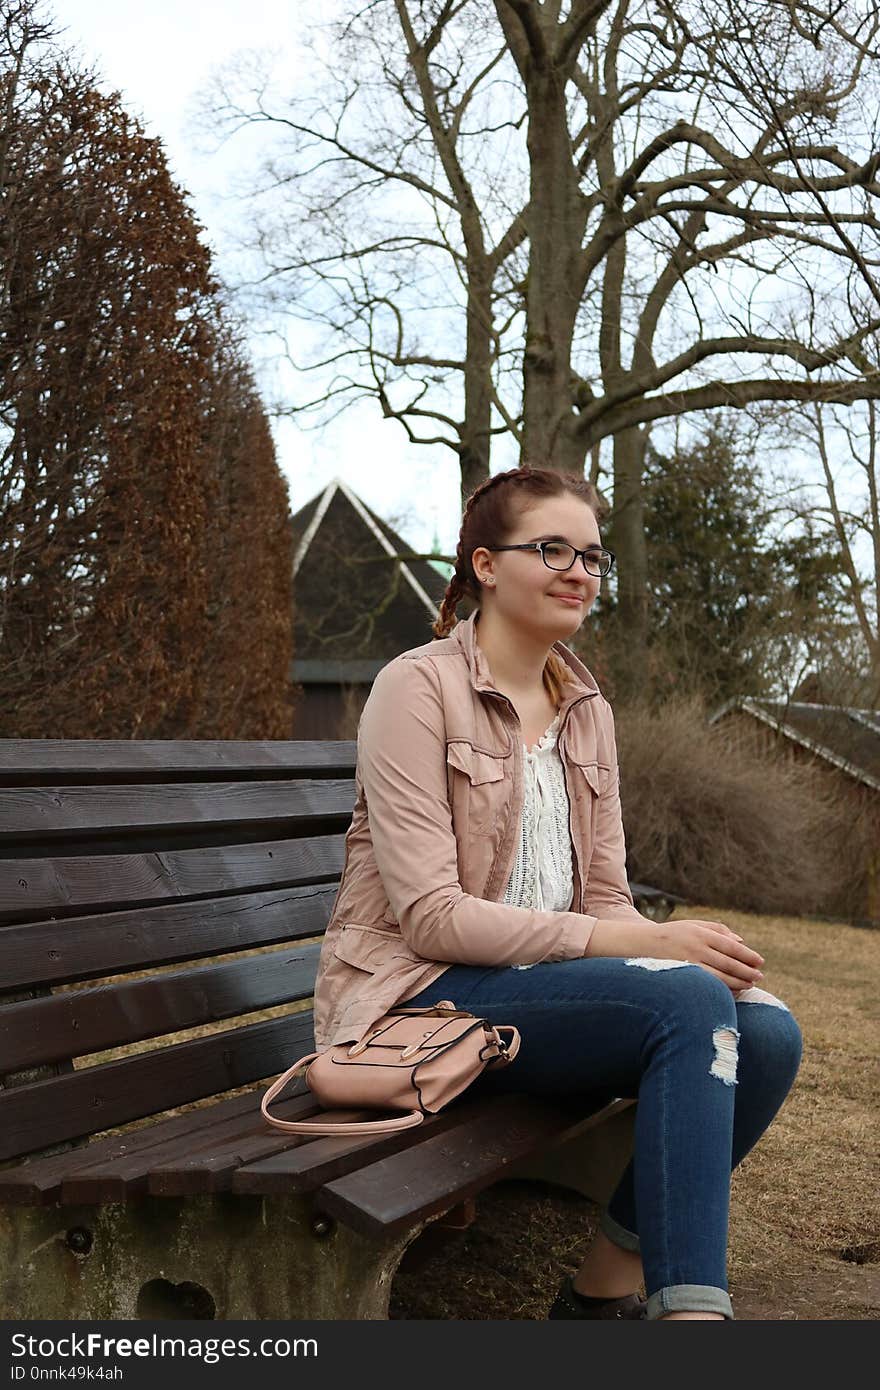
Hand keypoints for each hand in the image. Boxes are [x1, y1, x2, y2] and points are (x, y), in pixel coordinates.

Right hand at [649, 918, 764, 992]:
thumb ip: (718, 929)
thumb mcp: (693, 925)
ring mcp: (688, 964)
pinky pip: (708, 985)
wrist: (640, 944)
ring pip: (720, 977)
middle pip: (728, 963)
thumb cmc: (672, 934)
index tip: (760, 962)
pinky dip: (723, 989)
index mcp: (700, 933)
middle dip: (746, 971)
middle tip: (759, 977)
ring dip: (738, 983)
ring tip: (750, 985)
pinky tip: (732, 991)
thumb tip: (741, 940)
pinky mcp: (683, 977)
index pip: (731, 946)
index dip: (748, 955)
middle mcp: (695, 948)